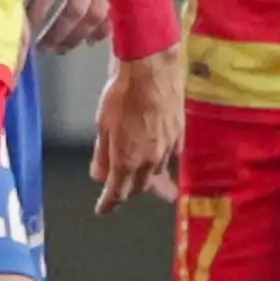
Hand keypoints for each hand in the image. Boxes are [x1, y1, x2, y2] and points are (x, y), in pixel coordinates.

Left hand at [25, 0, 109, 49]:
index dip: (38, 11)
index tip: (24, 29)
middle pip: (77, 8)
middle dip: (58, 32)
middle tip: (41, 48)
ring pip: (98, 14)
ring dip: (78, 35)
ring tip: (60, 48)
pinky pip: (116, 8)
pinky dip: (103, 28)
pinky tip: (89, 40)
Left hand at [90, 48, 182, 211]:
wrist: (153, 70)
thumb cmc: (122, 93)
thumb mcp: (103, 125)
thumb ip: (102, 153)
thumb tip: (99, 174)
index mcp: (127, 161)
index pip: (118, 193)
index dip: (109, 204)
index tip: (103, 210)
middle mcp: (150, 160)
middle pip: (140, 187)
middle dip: (129, 192)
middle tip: (122, 194)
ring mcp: (168, 148)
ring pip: (157, 172)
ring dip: (148, 180)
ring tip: (149, 185)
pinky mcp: (179, 133)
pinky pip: (171, 156)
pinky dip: (163, 162)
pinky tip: (163, 160)